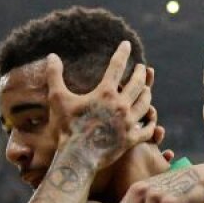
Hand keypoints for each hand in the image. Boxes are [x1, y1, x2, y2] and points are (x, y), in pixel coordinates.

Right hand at [47, 41, 155, 167]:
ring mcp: (128, 123)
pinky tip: (152, 119)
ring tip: (146, 89)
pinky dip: (151, 123)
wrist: (77, 157)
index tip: (127, 45)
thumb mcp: (58, 99)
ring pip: (145, 103)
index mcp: (105, 93)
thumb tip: (51, 56)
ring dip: (147, 94)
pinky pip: (147, 129)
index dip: (122, 53)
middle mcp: (121, 105)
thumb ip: (54, 76)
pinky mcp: (131, 139)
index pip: (117, 66)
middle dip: (140, 73)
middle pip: (137, 83)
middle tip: (142, 68)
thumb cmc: (66, 128)